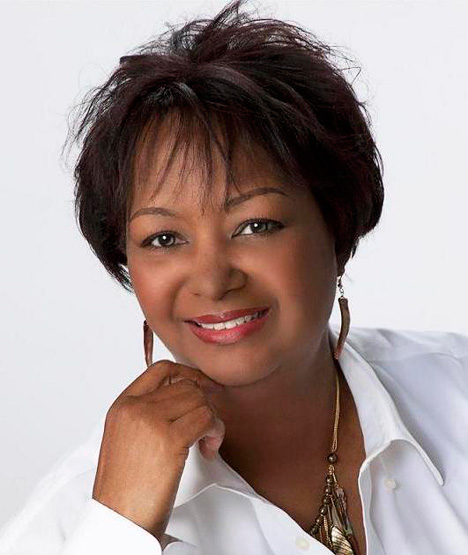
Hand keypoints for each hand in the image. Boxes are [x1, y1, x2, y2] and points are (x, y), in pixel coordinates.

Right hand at [92, 359, 225, 541]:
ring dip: (212, 421)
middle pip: (186, 386)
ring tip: (206, 442)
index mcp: (122, 405)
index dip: (187, 373)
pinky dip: (216, 433)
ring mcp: (151, 421)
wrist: (119, 520)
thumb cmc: (125, 487)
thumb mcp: (126, 438)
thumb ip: (147, 413)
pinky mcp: (169, 439)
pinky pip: (207, 419)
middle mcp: (135, 408)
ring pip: (200, 401)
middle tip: (205, 429)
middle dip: (203, 405)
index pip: (160, 369)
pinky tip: (207, 450)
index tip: (202, 387)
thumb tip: (184, 397)